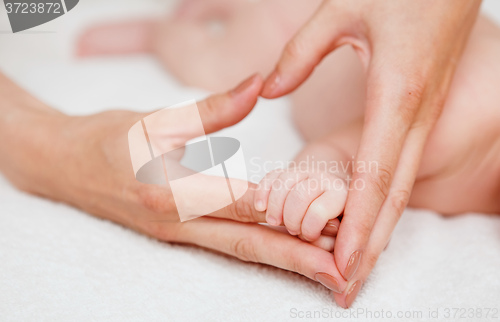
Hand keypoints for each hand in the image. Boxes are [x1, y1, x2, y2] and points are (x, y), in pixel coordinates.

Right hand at [0, 73, 346, 293]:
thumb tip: (258, 84)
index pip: (244, 205)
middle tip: (342, 274)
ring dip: (286, 260)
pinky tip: (287, 250)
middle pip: (249, 243)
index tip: (332, 226)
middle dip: (298, 261)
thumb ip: (214, 107)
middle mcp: (178, 221)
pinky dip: (261, 250)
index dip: (290, 215)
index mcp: (172, 190)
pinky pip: (227, 246)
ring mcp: (178, 234)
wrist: (65, 166)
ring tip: (327, 270)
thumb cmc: (107, 139)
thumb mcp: (157, 118)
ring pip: (242, 251)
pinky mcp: (179, 234)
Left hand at [259, 0, 481, 306]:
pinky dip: (385, 201)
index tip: (343, 264)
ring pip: (401, 186)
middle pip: (392, 196)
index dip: (358, 224)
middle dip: (371, 247)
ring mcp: (423, 115)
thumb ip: (301, 53)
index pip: (374, 176)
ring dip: (381, 231)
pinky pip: (403, 166)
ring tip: (358, 269)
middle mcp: (415, 115)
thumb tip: (267, 89)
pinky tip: (372, 220)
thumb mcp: (343, 9)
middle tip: (348, 289)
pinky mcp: (422, 110)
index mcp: (396, 95)